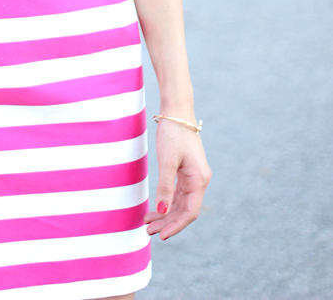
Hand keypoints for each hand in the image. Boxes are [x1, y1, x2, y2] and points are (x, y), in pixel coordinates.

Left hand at [144, 117, 210, 239]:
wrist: (177, 111)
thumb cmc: (173, 134)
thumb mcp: (167, 161)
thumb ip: (165, 187)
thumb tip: (163, 211)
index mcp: (199, 180)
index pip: (190, 212)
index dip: (176, 226)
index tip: (161, 236)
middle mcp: (199, 180)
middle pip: (185, 210)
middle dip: (167, 222)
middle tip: (148, 231)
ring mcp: (194, 176)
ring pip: (181, 202)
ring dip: (165, 214)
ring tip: (148, 223)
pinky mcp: (187, 170)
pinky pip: (178, 193)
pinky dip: (167, 201)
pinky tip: (155, 207)